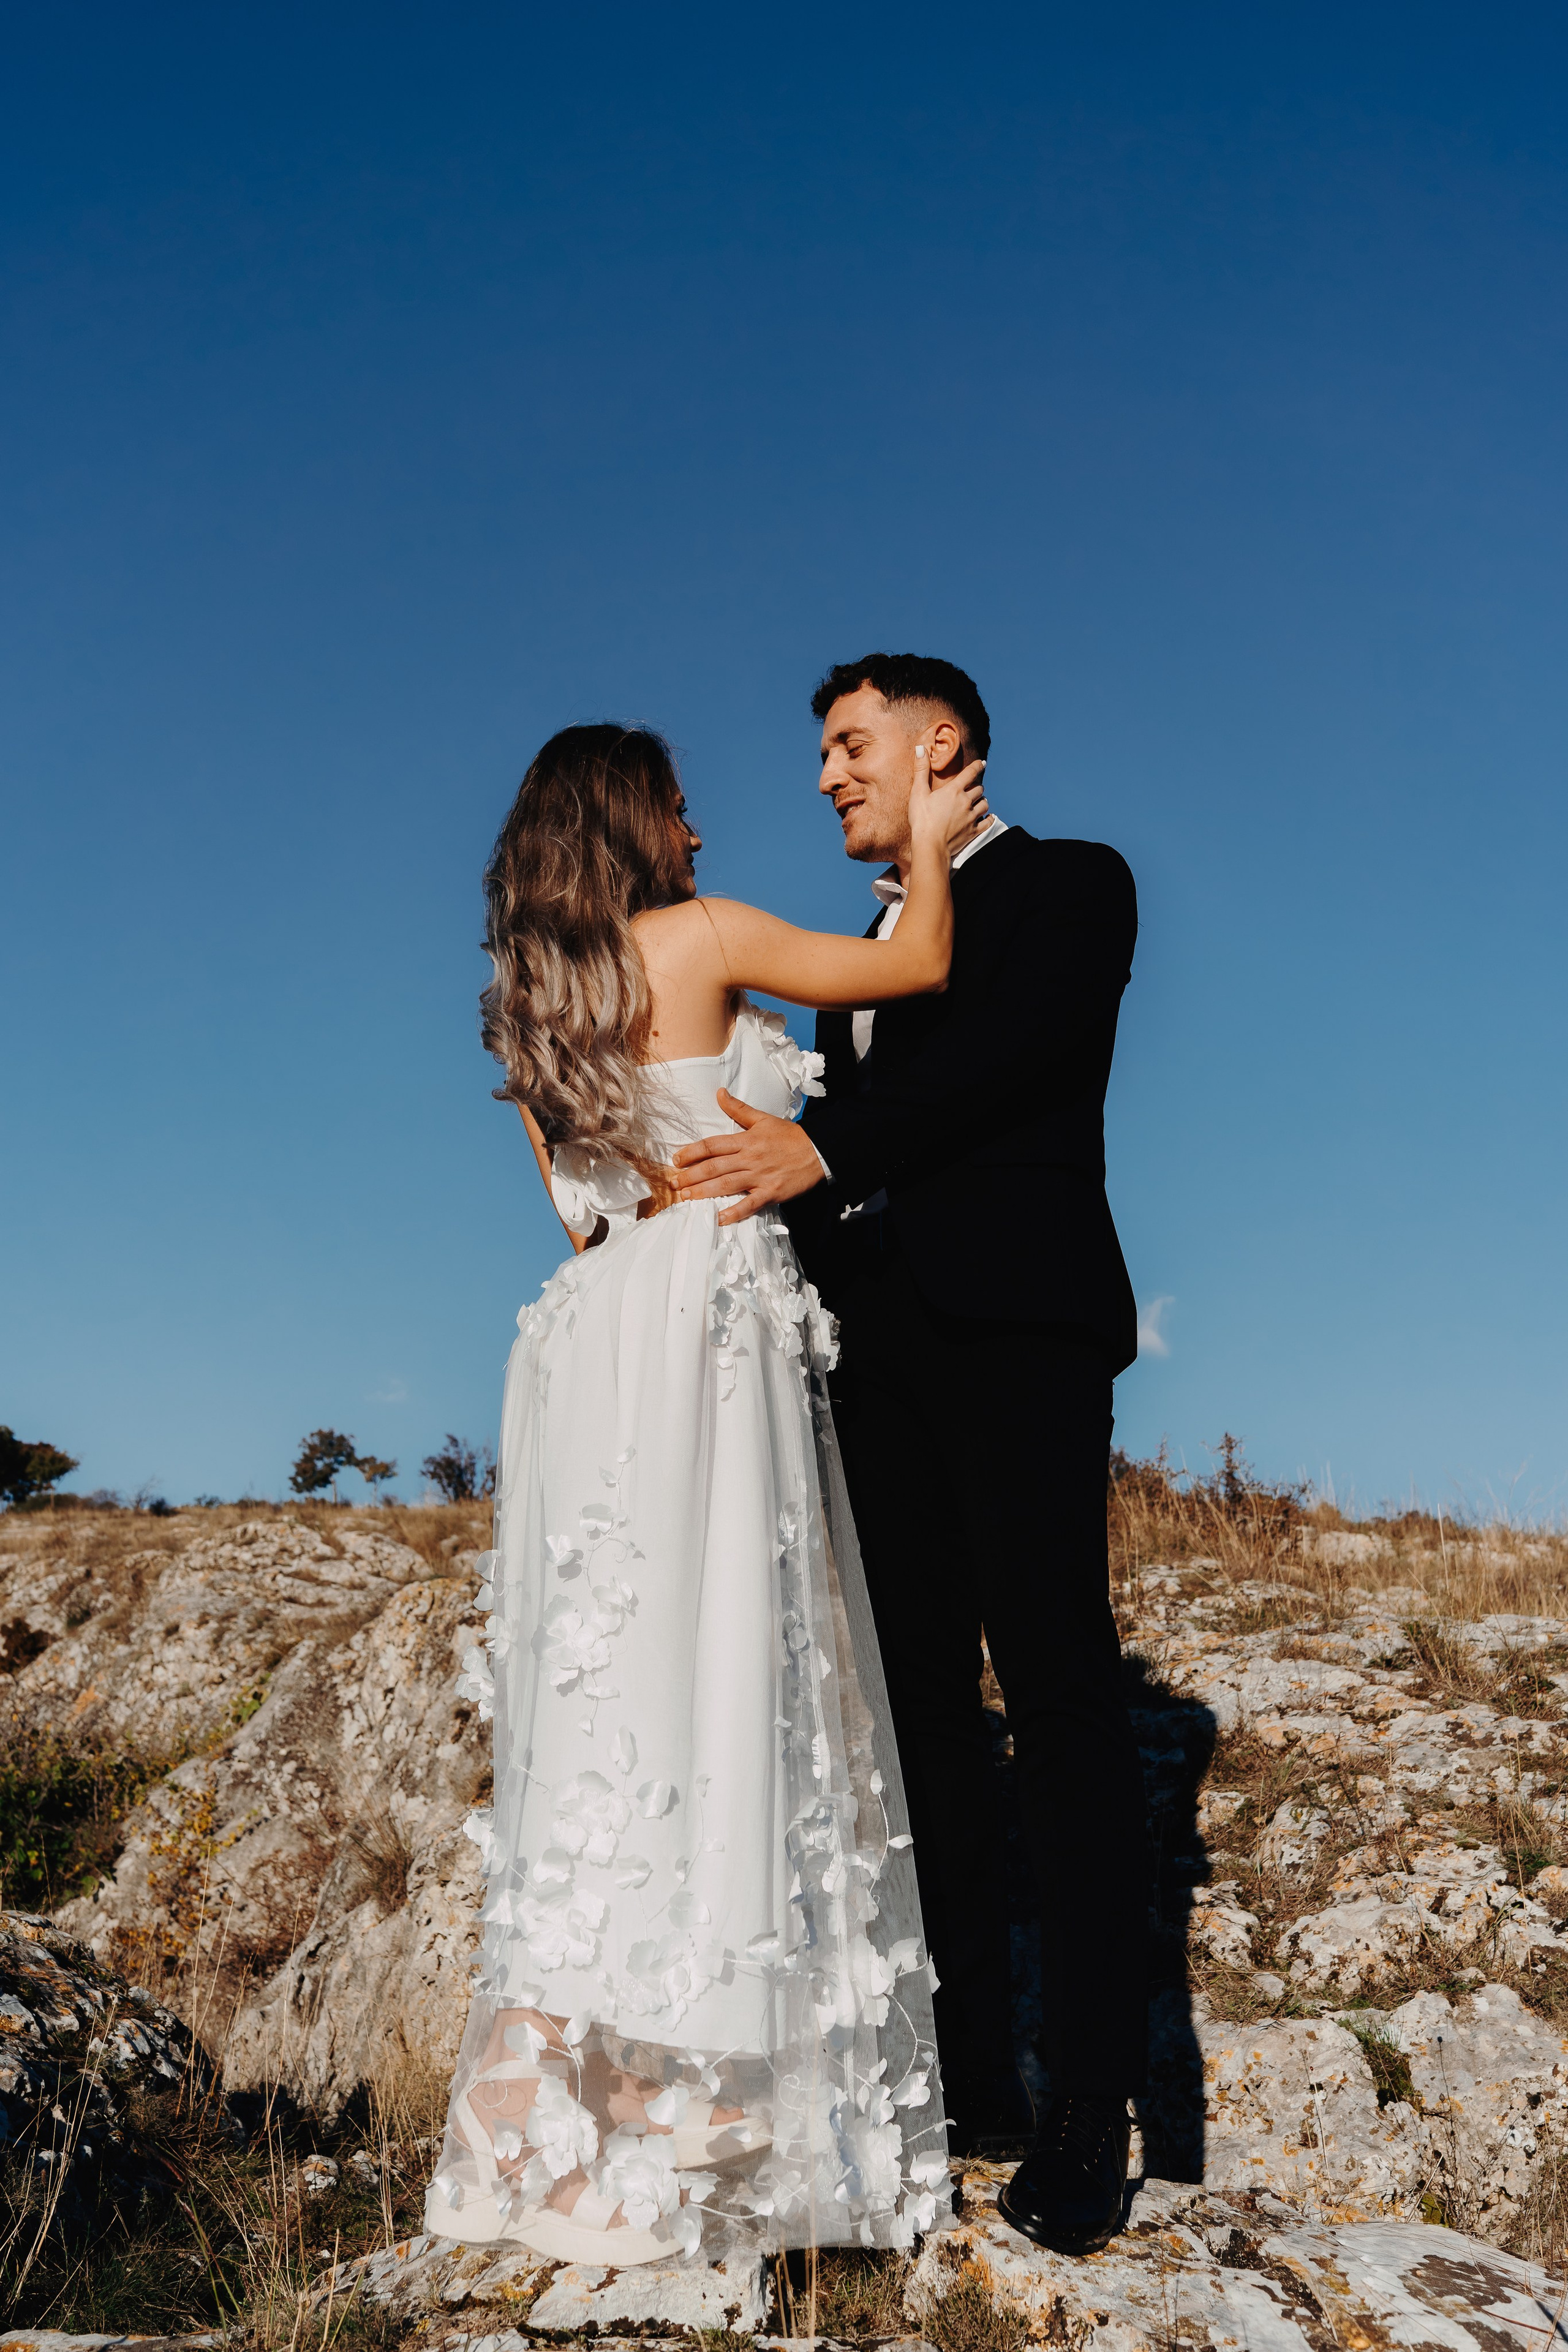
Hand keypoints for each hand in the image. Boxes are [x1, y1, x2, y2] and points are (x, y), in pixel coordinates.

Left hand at [671, 1090, 825, 1225]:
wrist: (819, 1150)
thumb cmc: (790, 1136)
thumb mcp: (763, 1119)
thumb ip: (738, 1109)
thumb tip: (719, 1093)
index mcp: (746, 1139)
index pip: (712, 1145)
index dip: (691, 1152)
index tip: (676, 1160)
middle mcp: (749, 1158)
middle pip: (714, 1167)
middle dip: (691, 1176)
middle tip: (673, 1184)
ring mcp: (760, 1177)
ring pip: (726, 1184)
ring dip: (704, 1192)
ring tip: (686, 1198)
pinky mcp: (771, 1193)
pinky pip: (749, 1204)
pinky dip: (734, 1212)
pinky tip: (718, 1219)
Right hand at [909, 742, 988, 859]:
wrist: (930, 846)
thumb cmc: (921, 819)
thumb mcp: (918, 792)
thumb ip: (921, 770)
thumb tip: (920, 747)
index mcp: (954, 790)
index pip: (971, 773)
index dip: (977, 766)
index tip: (982, 763)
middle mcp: (966, 801)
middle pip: (979, 789)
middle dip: (976, 787)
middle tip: (973, 788)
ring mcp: (972, 817)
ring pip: (985, 804)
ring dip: (982, 801)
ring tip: (978, 802)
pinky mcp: (973, 831)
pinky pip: (988, 822)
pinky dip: (989, 818)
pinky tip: (989, 817)